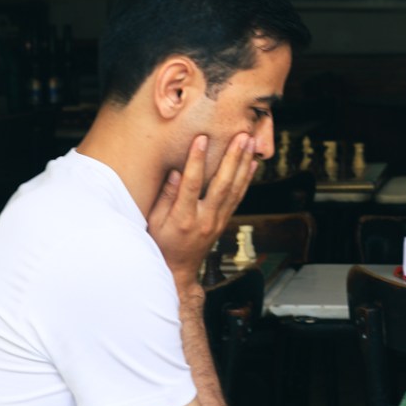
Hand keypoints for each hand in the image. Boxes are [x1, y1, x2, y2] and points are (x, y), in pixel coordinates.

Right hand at [148, 132, 255, 287]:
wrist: (179, 270)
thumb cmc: (160, 244)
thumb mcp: (154, 223)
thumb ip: (165, 198)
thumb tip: (176, 172)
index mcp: (184, 218)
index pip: (192, 184)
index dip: (197, 161)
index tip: (201, 138)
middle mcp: (205, 219)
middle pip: (222, 184)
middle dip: (233, 158)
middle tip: (242, 136)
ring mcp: (218, 220)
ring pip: (235, 189)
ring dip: (243, 164)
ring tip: (250, 142)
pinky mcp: (224, 221)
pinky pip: (238, 198)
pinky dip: (246, 179)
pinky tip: (252, 164)